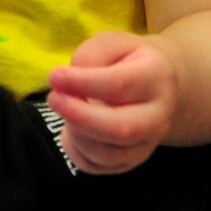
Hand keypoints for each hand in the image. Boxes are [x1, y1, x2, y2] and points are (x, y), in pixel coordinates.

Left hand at [46, 31, 177, 174]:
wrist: (157, 88)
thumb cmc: (127, 61)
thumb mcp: (112, 44)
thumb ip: (90, 56)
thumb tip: (68, 82)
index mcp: (156, 78)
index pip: (120, 85)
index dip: (83, 83)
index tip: (54, 76)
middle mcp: (158, 116)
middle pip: (122, 129)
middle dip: (80, 117)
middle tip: (53, 98)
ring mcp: (147, 143)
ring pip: (108, 154)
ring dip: (76, 134)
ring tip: (63, 108)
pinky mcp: (131, 161)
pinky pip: (98, 167)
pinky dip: (76, 151)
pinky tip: (70, 129)